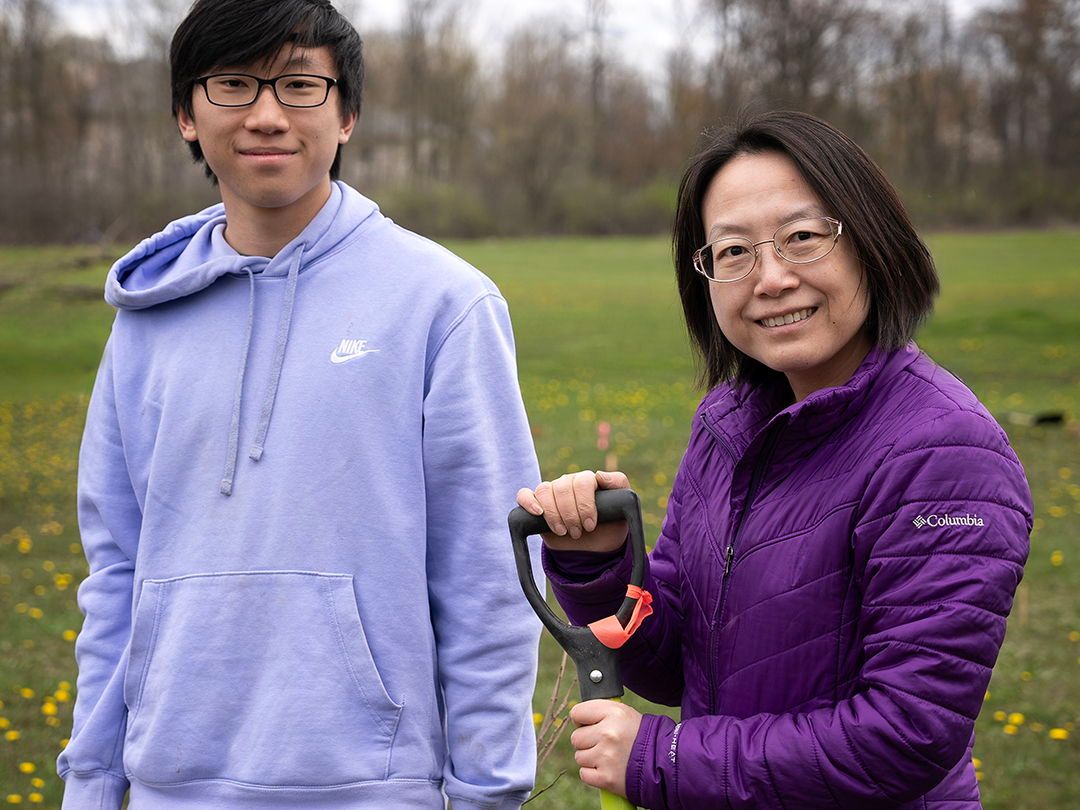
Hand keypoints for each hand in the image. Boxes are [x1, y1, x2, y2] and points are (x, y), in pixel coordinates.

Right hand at [516, 470, 630, 551]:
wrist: (594, 549)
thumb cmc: (610, 527)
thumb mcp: (622, 508)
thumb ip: (619, 485)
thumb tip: (598, 475)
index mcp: (588, 481)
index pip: (582, 481)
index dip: (585, 504)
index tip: (590, 525)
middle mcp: (568, 483)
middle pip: (562, 488)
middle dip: (570, 514)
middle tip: (578, 533)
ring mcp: (552, 492)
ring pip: (544, 491)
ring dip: (553, 514)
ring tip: (564, 532)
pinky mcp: (536, 505)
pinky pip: (524, 495)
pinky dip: (528, 502)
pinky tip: (538, 513)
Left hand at [569, 699, 641, 796]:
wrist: (663, 763)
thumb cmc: (640, 736)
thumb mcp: (624, 713)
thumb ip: (600, 711)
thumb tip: (576, 716)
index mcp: (614, 713)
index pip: (577, 713)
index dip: (582, 720)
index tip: (591, 725)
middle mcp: (609, 733)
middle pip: (576, 737)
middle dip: (587, 741)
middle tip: (604, 743)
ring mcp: (607, 757)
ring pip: (579, 757)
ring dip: (591, 758)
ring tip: (609, 757)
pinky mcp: (606, 778)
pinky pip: (584, 774)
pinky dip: (593, 774)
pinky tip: (608, 769)